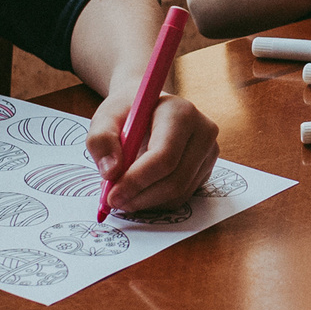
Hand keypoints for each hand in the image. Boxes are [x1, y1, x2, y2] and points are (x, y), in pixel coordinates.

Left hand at [85, 92, 220, 215]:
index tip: (112, 195)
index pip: (164, 156)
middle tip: (114, 201)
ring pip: (179, 194)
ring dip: (146, 201)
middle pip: (175, 180)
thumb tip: (111, 173)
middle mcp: (203, 132)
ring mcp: (209, 152)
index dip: (137, 180)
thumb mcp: (106, 116)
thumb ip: (101, 140)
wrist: (149, 107)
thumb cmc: (129, 111)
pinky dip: (156, 201)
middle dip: (140, 197)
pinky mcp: (206, 169)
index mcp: (181, 113)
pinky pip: (182, 197)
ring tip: (124, 192)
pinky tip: (140, 189)